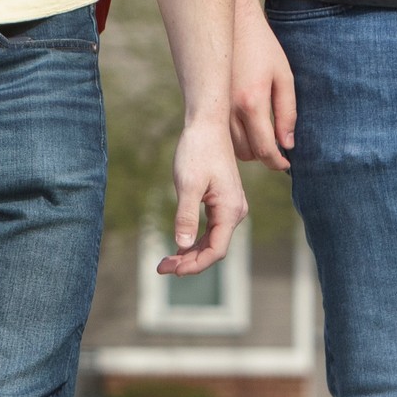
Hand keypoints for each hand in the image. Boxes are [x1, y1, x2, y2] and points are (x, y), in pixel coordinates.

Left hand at [154, 113, 245, 274]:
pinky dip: (194, 240)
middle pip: (214, 249)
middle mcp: (235, 211)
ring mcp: (230, 207)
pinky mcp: (222, 202)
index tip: (173, 271)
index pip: (216, 250)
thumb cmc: (197, 150)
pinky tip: (178, 246)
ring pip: (212, 240)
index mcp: (231, 209)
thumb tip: (184, 245)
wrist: (207, 125)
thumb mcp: (187, 184)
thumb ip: (186, 216)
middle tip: (161, 268)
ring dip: (190, 253)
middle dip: (189, 262)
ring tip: (165, 262)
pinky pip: (211, 229)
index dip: (195, 265)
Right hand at [229, 0, 294, 168]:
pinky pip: (223, 134)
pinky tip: (248, 130)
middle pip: (247, 153)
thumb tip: (287, 143)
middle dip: (264, 156)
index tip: (287, 164)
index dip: (277, 161)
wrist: (232, 24)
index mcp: (252, 102)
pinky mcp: (210, 103)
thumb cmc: (263, 48)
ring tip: (263, 140)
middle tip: (278, 151)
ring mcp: (216, 107)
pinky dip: (235, 139)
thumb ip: (287, 112)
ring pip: (232, 146)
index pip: (264, 148)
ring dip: (249, 150)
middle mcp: (230, 109)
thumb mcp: (284, 76)